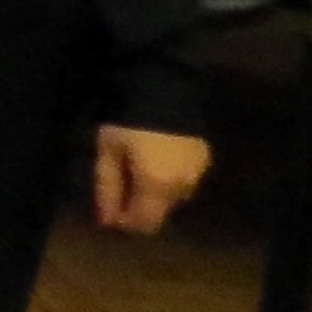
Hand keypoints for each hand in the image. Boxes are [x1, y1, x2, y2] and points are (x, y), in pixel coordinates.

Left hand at [93, 124, 208, 235]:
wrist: (163, 86)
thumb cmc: (127, 120)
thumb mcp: (108, 152)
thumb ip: (107, 189)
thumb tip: (106, 222)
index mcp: (158, 187)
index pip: (145, 224)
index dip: (125, 222)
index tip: (110, 208)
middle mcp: (184, 187)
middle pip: (160, 212)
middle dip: (139, 205)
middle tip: (121, 181)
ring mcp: (199, 173)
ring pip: (174, 197)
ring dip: (156, 191)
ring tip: (138, 165)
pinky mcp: (205, 159)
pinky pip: (185, 179)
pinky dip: (170, 176)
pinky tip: (157, 157)